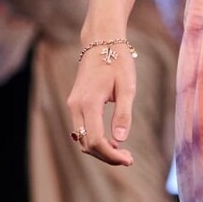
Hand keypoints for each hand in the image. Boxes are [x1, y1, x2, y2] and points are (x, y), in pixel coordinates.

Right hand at [66, 44, 136, 166]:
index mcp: (89, 103)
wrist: (101, 41)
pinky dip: (95, 140)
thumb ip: (123, 114)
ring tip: (123, 152)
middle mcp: (76, 106)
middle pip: (86, 144)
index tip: (128, 159)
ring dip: (100, 149)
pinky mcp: (75, 104)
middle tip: (129, 158)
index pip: (96, 140)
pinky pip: (82, 130)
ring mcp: (73, 105)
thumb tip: (120, 140)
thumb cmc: (117, 61)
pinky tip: (112, 141)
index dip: (111, 155)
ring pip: (82, 139)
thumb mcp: (127, 87)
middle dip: (106, 156)